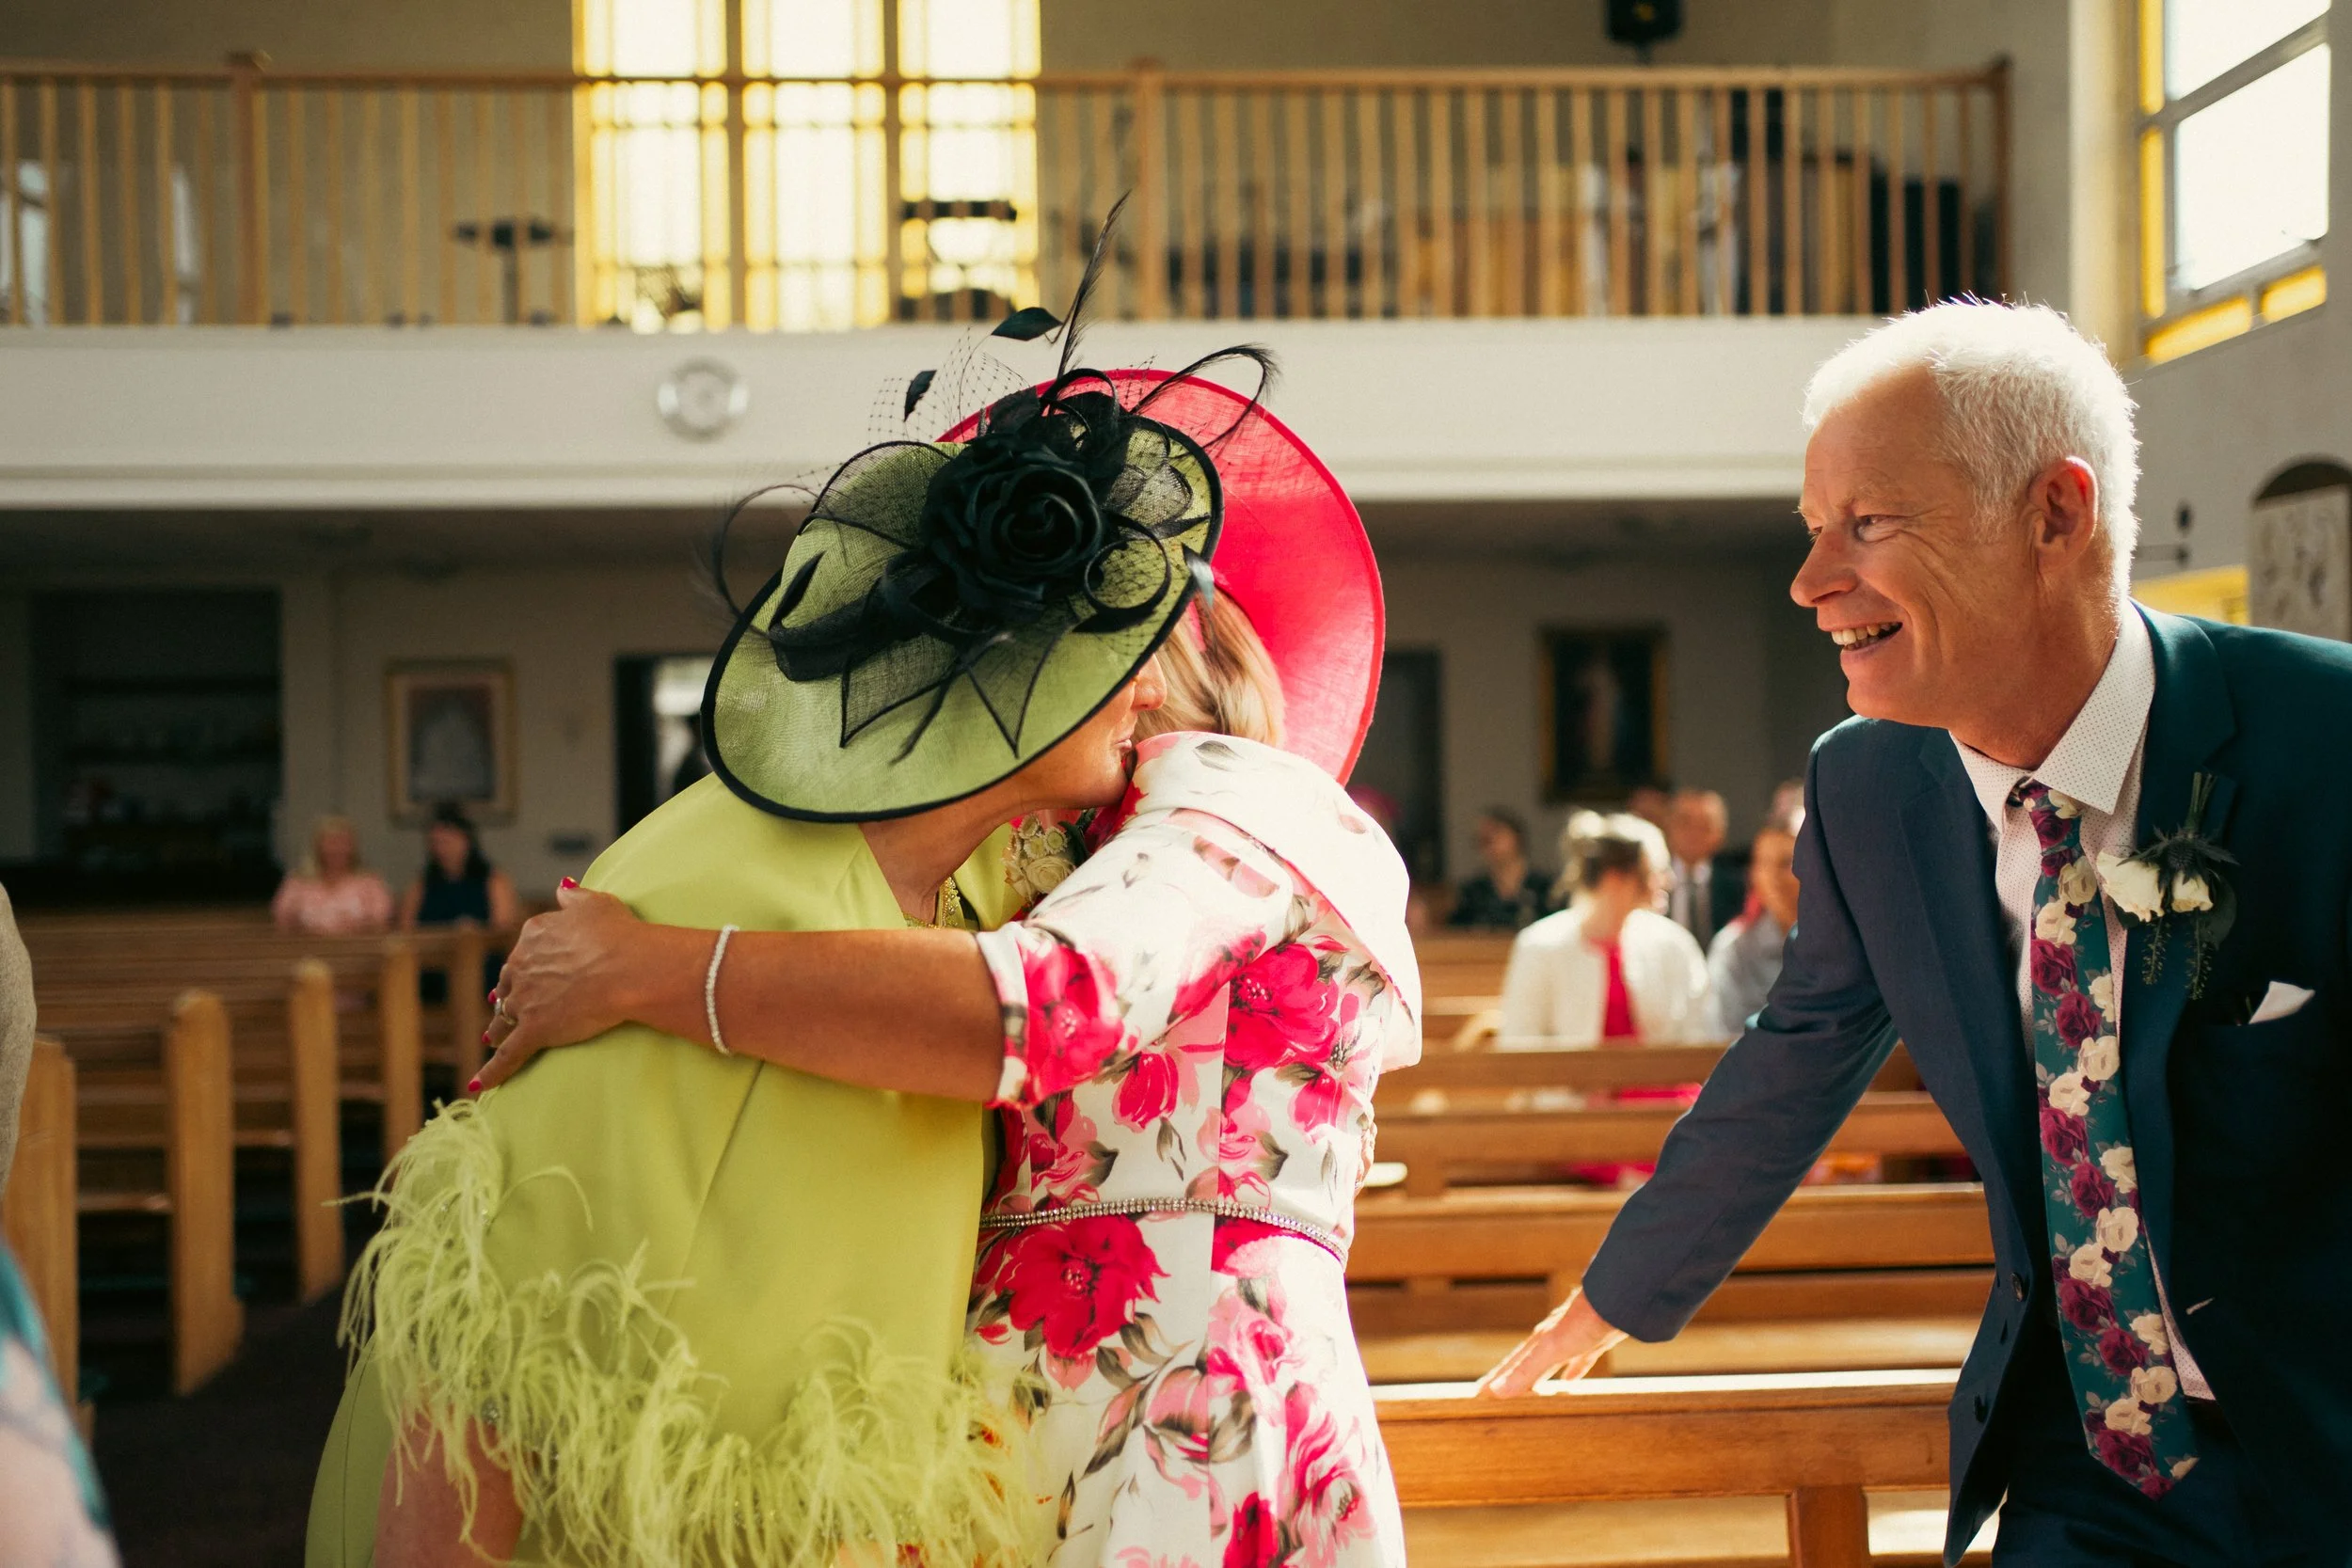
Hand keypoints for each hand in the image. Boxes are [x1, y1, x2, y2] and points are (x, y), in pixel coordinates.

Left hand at [475, 882, 644, 1091]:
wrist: (628, 968)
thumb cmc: (618, 934)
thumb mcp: (595, 903)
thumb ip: (573, 896)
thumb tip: (561, 887)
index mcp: (535, 935)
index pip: (525, 950)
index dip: (527, 963)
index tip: (529, 970)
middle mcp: (522, 966)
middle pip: (509, 984)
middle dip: (507, 995)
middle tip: (505, 1005)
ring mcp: (526, 1001)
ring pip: (504, 1018)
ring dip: (497, 1028)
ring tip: (491, 1037)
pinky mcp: (534, 1031)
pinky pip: (508, 1056)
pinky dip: (491, 1072)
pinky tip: (476, 1085)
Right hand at [1473, 1288, 1627, 1397]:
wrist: (1616, 1299)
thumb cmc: (1583, 1321)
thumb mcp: (1551, 1348)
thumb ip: (1527, 1369)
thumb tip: (1496, 1390)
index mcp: (1538, 1342)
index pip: (1511, 1366)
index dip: (1496, 1380)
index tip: (1479, 1393)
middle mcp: (1551, 1340)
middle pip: (1527, 1364)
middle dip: (1512, 1378)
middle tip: (1496, 1393)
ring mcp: (1573, 1341)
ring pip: (1550, 1363)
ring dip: (1539, 1377)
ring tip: (1531, 1391)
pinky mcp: (1594, 1342)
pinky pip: (1578, 1361)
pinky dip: (1572, 1371)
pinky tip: (1570, 1380)